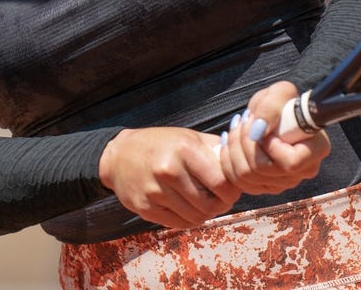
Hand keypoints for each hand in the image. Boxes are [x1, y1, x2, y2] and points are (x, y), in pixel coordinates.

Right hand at [98, 127, 240, 229]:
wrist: (118, 155)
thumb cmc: (160, 144)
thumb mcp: (188, 137)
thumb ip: (215, 149)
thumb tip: (242, 162)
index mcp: (184, 150)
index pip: (222, 181)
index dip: (233, 190)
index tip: (234, 189)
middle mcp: (169, 171)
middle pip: (210, 204)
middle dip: (221, 205)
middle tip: (222, 200)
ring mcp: (155, 191)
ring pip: (196, 217)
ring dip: (206, 214)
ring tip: (207, 204)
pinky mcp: (145, 208)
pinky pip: (178, 224)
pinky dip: (190, 220)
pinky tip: (190, 209)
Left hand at [217, 80, 330, 195]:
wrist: (275, 113)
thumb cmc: (283, 102)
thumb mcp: (280, 92)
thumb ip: (271, 106)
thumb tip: (257, 131)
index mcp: (316, 150)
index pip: (290, 163)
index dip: (271, 146)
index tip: (264, 128)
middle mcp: (302, 172)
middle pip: (262, 170)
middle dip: (244, 141)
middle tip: (243, 119)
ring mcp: (283, 183)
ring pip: (246, 177)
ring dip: (233, 147)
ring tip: (237, 126)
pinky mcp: (264, 186)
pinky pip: (237, 181)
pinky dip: (227, 159)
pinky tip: (230, 140)